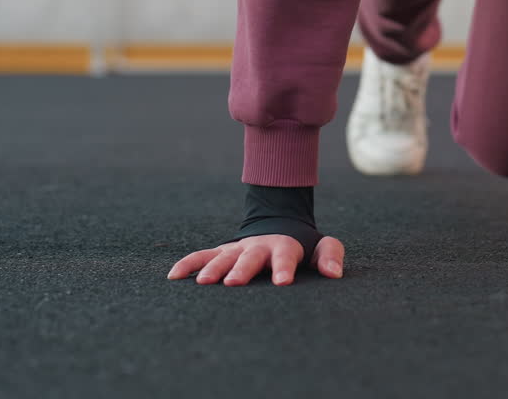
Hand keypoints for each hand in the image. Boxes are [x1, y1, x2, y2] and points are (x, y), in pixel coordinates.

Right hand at [167, 234, 345, 285]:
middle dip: (242, 269)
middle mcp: (257, 247)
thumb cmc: (301, 245)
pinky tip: (174, 277)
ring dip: (213, 269)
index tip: (283, 282)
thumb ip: (329, 255)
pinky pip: (201, 256)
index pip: (285, 257)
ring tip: (202, 283)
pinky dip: (187, 264)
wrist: (278, 223)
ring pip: (223, 257)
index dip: (283, 268)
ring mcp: (237, 249)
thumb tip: (334, 274)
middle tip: (234, 283)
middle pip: (249, 258)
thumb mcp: (321, 245)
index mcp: (283, 246)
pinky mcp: (221, 252)